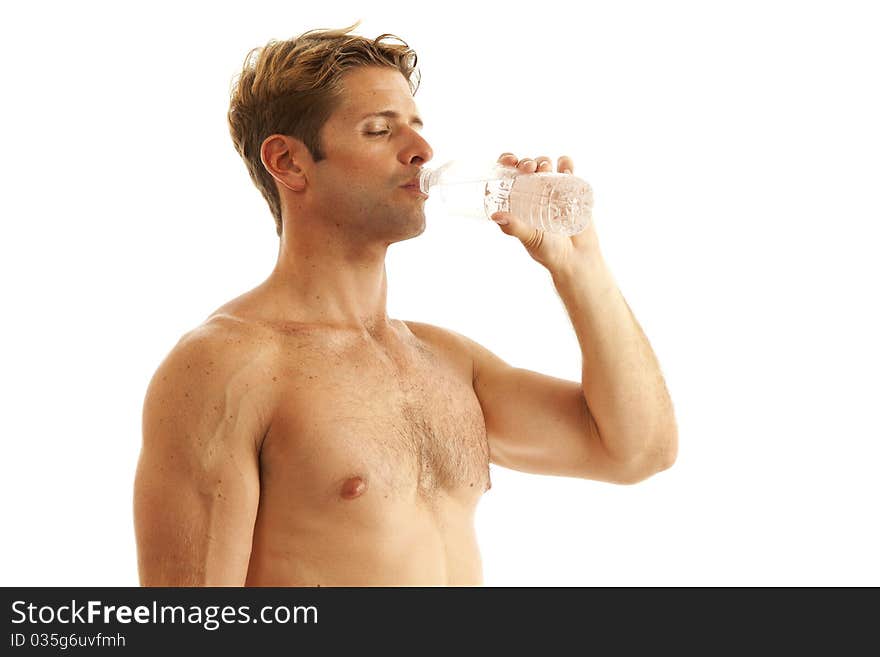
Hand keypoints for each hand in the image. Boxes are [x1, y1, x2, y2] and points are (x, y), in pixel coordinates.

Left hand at [491, 153, 599, 274]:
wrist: (577, 259)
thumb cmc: (549, 252)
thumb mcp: (530, 238)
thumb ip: (515, 227)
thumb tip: (496, 216)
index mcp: (518, 201)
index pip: (508, 176)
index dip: (505, 163)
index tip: (509, 160)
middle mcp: (533, 193)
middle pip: (527, 168)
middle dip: (526, 162)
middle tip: (529, 168)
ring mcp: (552, 190)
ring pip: (546, 166)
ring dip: (543, 161)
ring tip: (546, 168)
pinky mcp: (571, 190)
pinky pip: (568, 170)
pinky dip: (566, 163)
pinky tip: (565, 166)